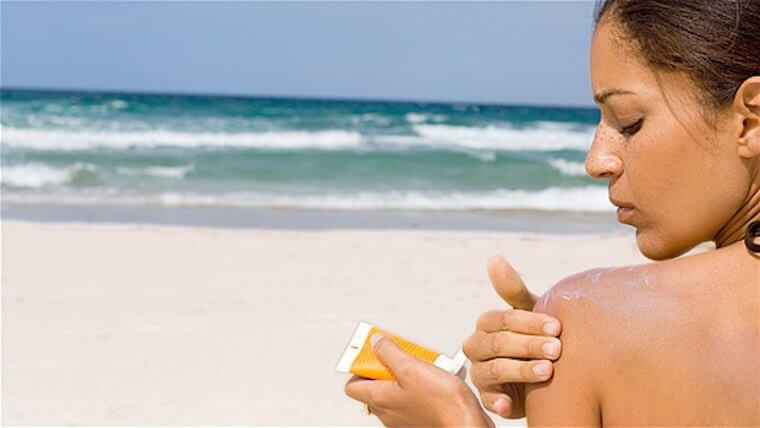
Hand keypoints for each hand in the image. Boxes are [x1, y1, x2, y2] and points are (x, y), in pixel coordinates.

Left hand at [345, 334, 493, 426]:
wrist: (467, 425)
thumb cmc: (443, 405)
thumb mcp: (412, 368)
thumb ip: (389, 353)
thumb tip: (376, 342)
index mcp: (380, 399)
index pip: (353, 385)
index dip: (360, 366)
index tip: (374, 353)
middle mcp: (388, 413)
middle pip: (375, 386)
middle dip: (387, 368)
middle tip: (402, 357)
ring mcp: (402, 419)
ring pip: (394, 392)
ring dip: (405, 377)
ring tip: (422, 367)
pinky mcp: (418, 421)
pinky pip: (411, 400)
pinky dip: (419, 388)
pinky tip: (434, 380)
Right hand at [462, 256, 561, 418]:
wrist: (546, 373)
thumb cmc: (536, 336)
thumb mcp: (529, 312)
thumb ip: (512, 290)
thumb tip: (494, 258)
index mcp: (487, 324)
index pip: (501, 319)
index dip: (528, 322)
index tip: (557, 326)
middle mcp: (478, 347)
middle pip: (497, 344)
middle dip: (529, 346)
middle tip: (557, 349)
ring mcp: (480, 373)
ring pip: (494, 370)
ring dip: (521, 371)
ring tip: (548, 371)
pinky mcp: (488, 398)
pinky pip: (488, 401)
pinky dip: (498, 403)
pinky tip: (510, 405)